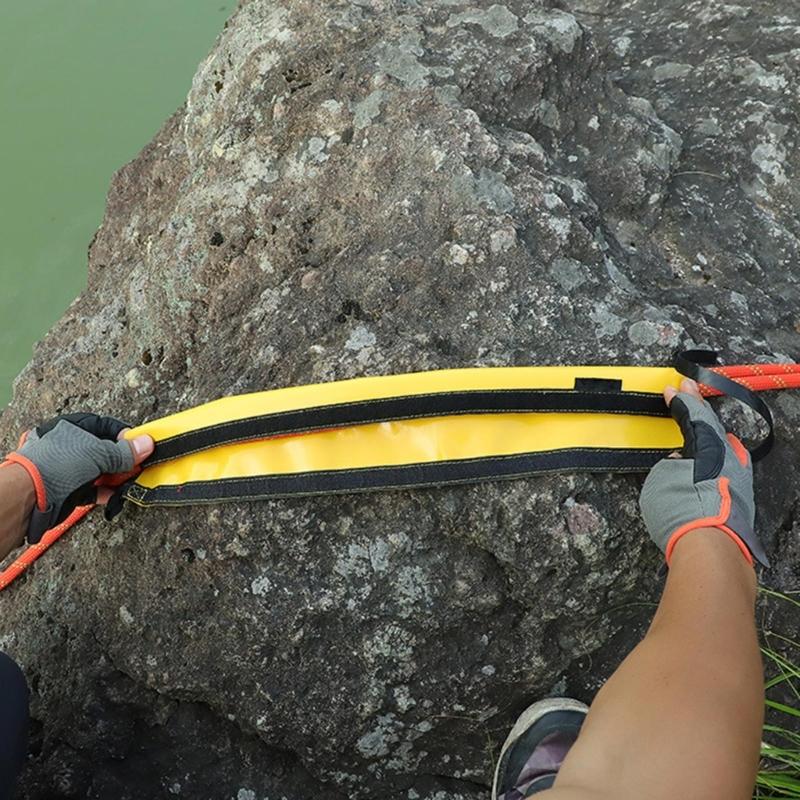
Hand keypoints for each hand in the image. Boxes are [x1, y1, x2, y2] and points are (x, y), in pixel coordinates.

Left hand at [3, 413, 153, 542]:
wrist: (28, 498)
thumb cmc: (54, 465)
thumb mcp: (97, 453)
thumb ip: (124, 452)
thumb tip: (146, 443)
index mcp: (72, 428)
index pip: (106, 426)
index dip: (125, 436)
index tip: (140, 446)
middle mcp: (70, 446)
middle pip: (106, 450)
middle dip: (124, 460)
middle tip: (138, 466)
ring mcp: (69, 468)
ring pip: (101, 470)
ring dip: (118, 477)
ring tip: (130, 482)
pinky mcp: (70, 489)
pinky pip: (95, 488)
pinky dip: (108, 492)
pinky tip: (118, 495)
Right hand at [639, 379, 768, 566]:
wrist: (711, 547)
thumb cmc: (683, 512)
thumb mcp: (660, 481)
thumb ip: (670, 466)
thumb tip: (680, 464)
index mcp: (706, 445)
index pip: (691, 415)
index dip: (680, 401)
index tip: (672, 389)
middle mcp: (727, 457)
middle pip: (712, 425)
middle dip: (698, 406)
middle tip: (688, 389)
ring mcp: (739, 477)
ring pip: (726, 445)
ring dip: (712, 431)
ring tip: (704, 421)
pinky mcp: (742, 498)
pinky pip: (732, 465)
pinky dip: (723, 455)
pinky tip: (721, 456)